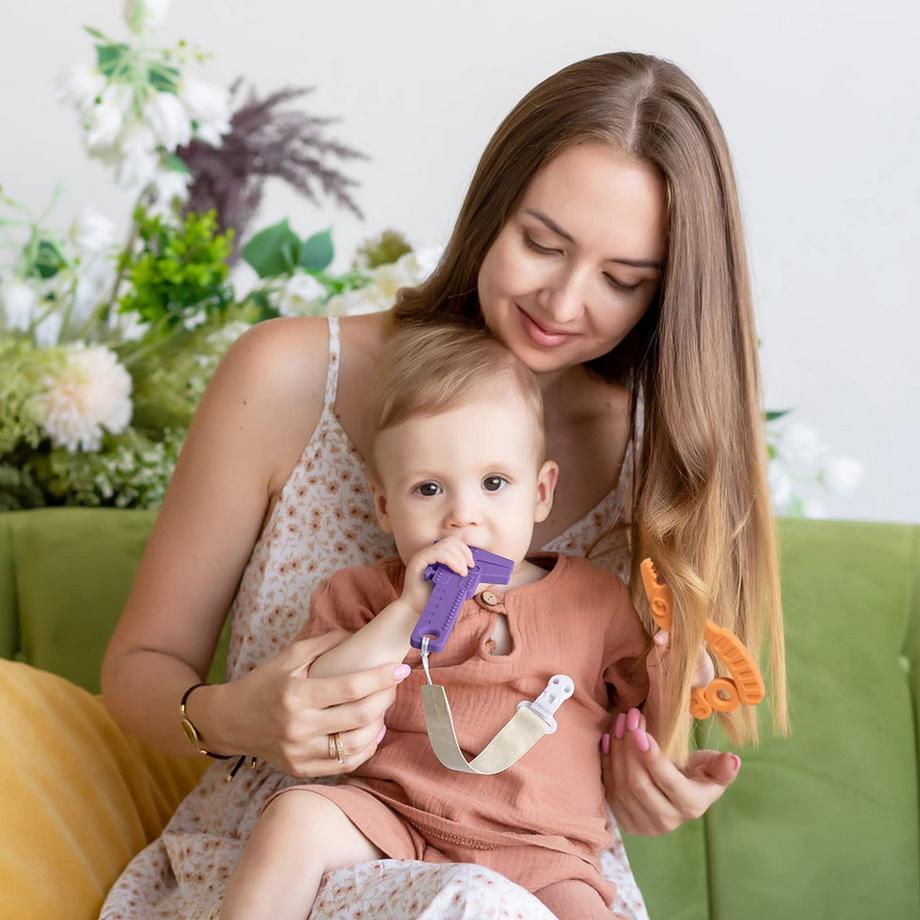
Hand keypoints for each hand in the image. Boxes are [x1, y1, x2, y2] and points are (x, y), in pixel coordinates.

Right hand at [221, 628, 410, 777]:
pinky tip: (371, 732)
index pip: (350, 688)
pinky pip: (344, 765)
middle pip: (358, 717)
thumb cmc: (263, 683)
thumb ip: (325, 643)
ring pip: (355, 746)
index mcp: (297, 695)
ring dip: (378, 726)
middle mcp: (299, 727)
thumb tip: (359, 635)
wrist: (230, 721)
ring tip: (383, 708)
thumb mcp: (289, 656)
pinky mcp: (301, 769)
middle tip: (394, 685)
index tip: (400, 669)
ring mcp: (300, 753)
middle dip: (385, 699)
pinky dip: (365, 749)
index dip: (380, 678)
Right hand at [400, 537, 474, 613]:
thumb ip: (470, 582)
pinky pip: (437, 553)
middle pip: (451, 541)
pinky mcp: (418, 561)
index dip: (465, 550)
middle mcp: (429, 553)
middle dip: (464, 552)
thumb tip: (488, 579)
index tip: (472, 564)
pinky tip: (457, 571)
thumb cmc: (435, 601)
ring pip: (445, 546)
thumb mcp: (457, 589)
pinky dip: (451, 560)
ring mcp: (423, 556)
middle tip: (470, 567)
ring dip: (459, 558)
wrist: (418, 611)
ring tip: (463, 573)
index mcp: (438, 557)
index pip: (454, 544)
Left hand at [599, 627, 733, 834]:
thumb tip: (732, 759)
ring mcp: (641, 823)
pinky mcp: (623, 818)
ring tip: (620, 721)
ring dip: (617, 750)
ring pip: (621, 785)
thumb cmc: (695, 777)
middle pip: (638, 783)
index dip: (652, 758)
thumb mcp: (712, 770)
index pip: (668, 783)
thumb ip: (721, 766)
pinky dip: (606, 761)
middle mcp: (665, 820)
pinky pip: (608, 788)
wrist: (674, 799)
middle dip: (629, 747)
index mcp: (690, 807)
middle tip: (629, 716)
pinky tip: (609, 739)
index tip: (642, 731)